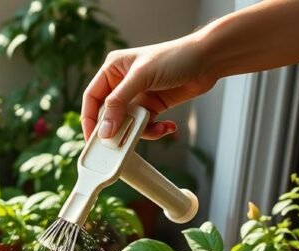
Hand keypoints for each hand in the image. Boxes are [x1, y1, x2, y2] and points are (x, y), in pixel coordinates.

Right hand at [83, 34, 217, 140]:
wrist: (208, 60)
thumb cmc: (175, 57)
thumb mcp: (142, 77)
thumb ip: (119, 103)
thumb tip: (104, 131)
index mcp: (113, 70)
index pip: (92, 98)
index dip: (90, 119)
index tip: (93, 140)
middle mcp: (122, 84)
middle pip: (108, 115)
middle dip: (117, 130)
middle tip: (120, 144)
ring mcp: (138, 97)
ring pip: (127, 124)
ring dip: (139, 132)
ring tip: (155, 128)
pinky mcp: (152, 107)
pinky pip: (145, 126)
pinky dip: (155, 131)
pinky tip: (168, 126)